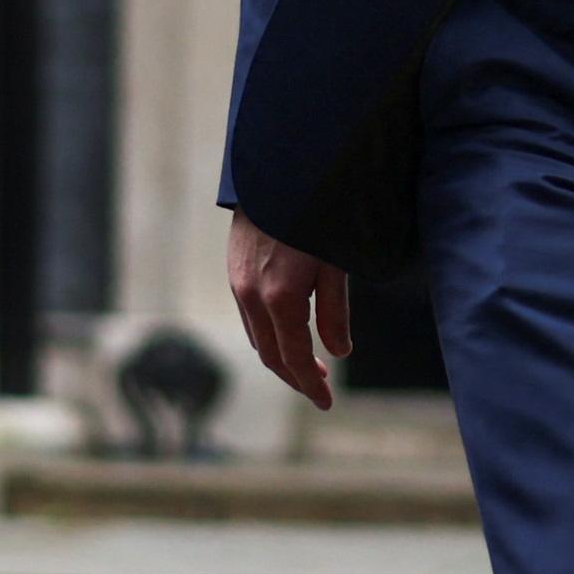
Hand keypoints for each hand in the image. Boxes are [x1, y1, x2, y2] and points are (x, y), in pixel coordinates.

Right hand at [226, 209, 351, 409]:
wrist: (277, 171)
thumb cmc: (316, 214)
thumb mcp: (335, 263)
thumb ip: (335, 311)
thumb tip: (339, 352)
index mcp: (281, 298)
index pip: (295, 358)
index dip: (311, 385)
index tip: (326, 403)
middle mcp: (253, 296)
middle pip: (271, 355)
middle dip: (296, 377)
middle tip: (319, 389)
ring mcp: (239, 283)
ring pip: (256, 337)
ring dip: (281, 356)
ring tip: (309, 364)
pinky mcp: (234, 270)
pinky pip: (249, 316)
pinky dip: (267, 334)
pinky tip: (287, 331)